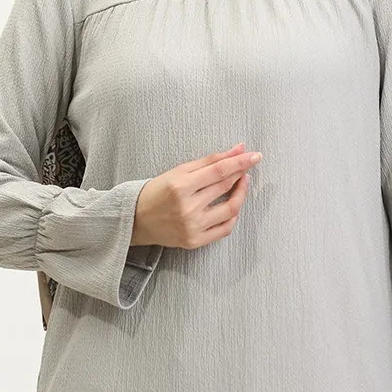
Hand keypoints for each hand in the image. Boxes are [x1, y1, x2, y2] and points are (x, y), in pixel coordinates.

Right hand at [131, 142, 262, 249]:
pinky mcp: (195, 241)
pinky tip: (232, 205)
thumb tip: (238, 149)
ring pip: (230, 209)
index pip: (219, 171)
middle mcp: (187, 208)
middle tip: (246, 166)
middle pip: (225, 187)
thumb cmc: (157, 191)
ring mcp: (192, 227)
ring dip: (241, 193)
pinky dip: (233, 216)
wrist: (136, 219)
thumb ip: (210, 160)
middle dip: (241, 174)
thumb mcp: (179, 171)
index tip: (255, 155)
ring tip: (242, 183)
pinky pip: (225, 229)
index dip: (240, 162)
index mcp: (180, 186)